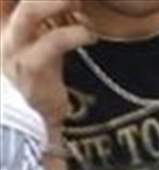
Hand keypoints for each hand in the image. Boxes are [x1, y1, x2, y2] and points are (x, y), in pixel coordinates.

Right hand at [0, 0, 91, 126]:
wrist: (35, 111)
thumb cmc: (39, 64)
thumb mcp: (36, 31)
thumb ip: (42, 11)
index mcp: (1, 16)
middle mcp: (1, 28)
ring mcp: (13, 48)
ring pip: (29, 13)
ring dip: (58, 1)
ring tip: (79, 1)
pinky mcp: (31, 68)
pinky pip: (52, 42)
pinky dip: (76, 33)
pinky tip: (91, 35)